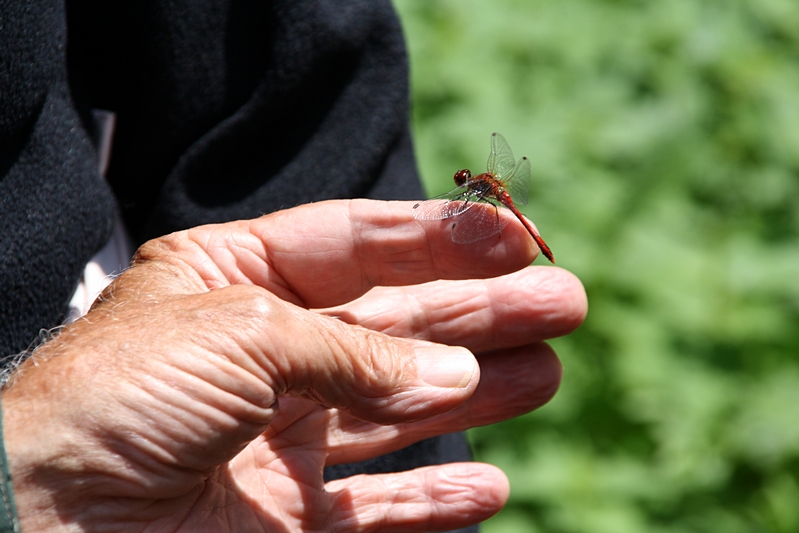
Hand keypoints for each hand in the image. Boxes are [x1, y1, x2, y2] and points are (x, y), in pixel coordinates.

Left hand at [1, 200, 585, 531]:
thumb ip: (353, 352)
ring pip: (400, 409)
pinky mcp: (286, 519)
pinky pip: (376, 509)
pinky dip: (433, 500)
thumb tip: (447, 372)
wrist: (43, 519)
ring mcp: (279, 438)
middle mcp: (266, 353)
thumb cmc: (118, 396)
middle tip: (564, 299)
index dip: (439, 240)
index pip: (359, 245)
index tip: (516, 239)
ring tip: (547, 369)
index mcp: (239, 278)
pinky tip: (487, 484)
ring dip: (476, 391)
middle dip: (481, 310)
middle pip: (397, 322)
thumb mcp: (241, 330)